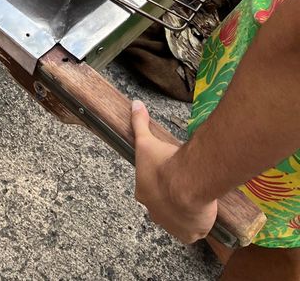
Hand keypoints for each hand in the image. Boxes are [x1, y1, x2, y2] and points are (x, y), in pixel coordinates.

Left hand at [131, 101, 217, 243]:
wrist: (187, 184)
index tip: (170, 173)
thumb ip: (139, 123)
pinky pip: (193, 231)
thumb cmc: (164, 163)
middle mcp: (155, 213)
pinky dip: (198, 223)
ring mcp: (172, 226)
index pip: (149, 187)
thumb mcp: (146, 140)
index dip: (159, 180)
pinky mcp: (190, 234)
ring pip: (178, 219)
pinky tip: (204, 212)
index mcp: (143, 193)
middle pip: (163, 204)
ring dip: (185, 211)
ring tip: (196, 197)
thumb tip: (135, 104)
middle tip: (185, 184)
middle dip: (171, 197)